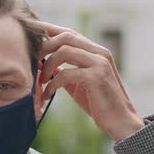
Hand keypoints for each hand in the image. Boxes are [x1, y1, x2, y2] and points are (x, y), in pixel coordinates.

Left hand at [36, 21, 144, 142]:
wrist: (120, 122)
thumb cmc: (99, 103)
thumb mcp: (78, 83)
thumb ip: (65, 71)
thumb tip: (46, 65)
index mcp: (96, 51)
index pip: (70, 33)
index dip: (49, 32)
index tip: (32, 37)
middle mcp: (100, 53)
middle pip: (66, 36)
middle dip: (45, 47)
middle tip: (33, 62)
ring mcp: (99, 63)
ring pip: (64, 51)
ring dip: (47, 66)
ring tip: (41, 80)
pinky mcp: (96, 77)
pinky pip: (66, 73)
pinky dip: (52, 83)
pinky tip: (47, 94)